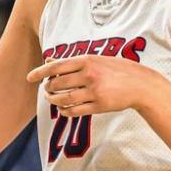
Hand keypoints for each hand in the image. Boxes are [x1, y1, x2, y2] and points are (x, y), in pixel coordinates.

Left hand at [28, 55, 169, 116]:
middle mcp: (89, 75)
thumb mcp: (96, 60)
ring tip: (52, 99)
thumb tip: (49, 60)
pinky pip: (75, 111)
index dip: (40, 72)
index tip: (30, 78)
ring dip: (54, 101)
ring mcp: (94, 92)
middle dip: (48, 88)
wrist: (140, 85)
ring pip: (63, 99)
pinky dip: (65, 111)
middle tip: (48, 89)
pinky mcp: (99, 106)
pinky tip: (63, 109)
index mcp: (87, 61)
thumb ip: (72, 62)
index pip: (56, 66)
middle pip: (57, 84)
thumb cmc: (116, 70)